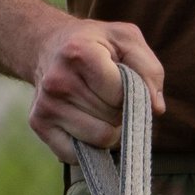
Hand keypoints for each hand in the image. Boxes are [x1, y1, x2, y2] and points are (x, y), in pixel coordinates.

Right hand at [29, 17, 165, 158]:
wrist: (48, 45)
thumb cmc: (95, 44)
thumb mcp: (127, 40)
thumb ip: (149, 70)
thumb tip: (155, 108)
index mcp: (80, 53)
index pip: (120, 95)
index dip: (131, 94)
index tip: (124, 82)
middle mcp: (58, 81)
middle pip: (112, 119)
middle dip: (120, 111)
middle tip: (110, 94)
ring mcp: (46, 105)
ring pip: (100, 139)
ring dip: (109, 129)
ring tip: (99, 107)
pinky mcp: (39, 124)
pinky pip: (77, 155)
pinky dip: (89, 145)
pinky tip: (85, 121)